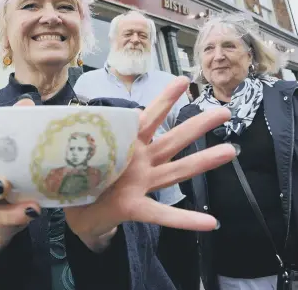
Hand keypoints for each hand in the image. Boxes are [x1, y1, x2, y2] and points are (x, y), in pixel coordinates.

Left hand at [64, 76, 235, 250]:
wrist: (74, 211)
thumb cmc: (83, 176)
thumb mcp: (83, 149)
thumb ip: (85, 132)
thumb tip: (74, 109)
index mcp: (126, 145)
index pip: (148, 118)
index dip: (164, 101)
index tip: (183, 81)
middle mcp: (139, 161)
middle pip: (172, 141)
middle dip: (197, 126)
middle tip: (224, 112)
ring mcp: (140, 184)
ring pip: (175, 171)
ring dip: (202, 162)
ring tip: (229, 151)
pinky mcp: (134, 207)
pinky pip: (161, 214)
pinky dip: (185, 218)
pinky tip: (211, 222)